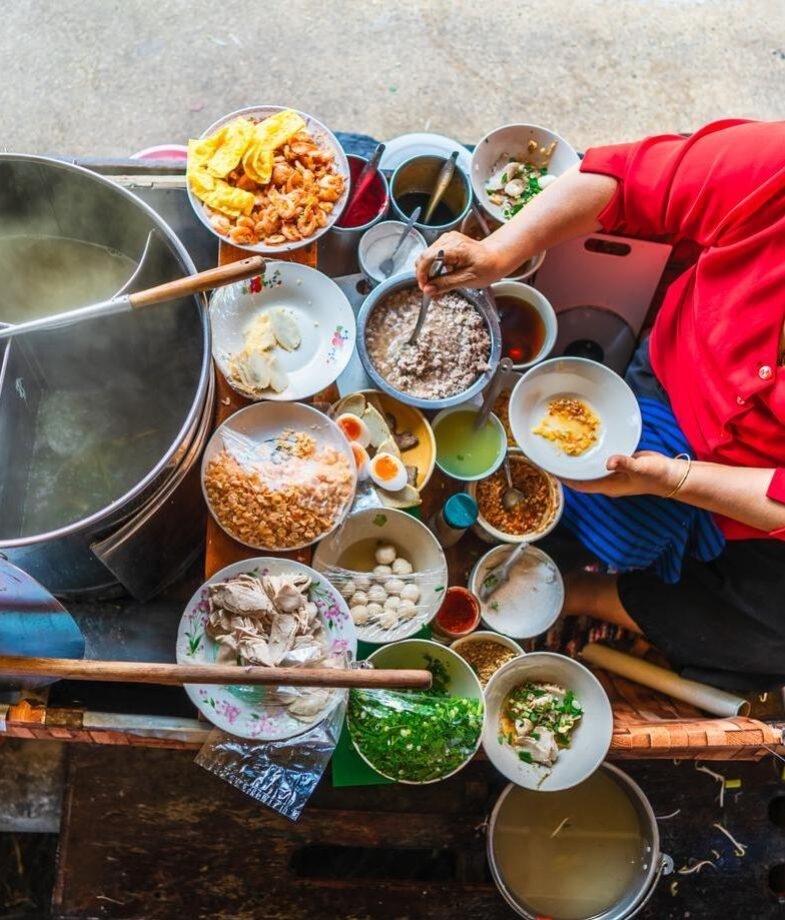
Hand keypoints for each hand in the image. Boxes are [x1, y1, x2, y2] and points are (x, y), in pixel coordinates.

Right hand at [415, 231, 502, 295]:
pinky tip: (441, 276)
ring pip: (426, 257)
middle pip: (424, 256)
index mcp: (455, 247)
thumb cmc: (487, 267)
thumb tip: (428, 289)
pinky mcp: (446, 242)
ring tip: (437, 285)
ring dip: (428, 272)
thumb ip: (445, 284)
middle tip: (430, 290)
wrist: (496, 258)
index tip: (424, 287)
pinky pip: (433, 255)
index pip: (427, 257)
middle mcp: (448, 240)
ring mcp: (447, 239)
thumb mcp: (467, 280)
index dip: (422, 274)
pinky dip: (434, 268)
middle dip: (424, 275)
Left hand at [562, 451, 684, 497]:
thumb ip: (624, 464)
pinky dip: (592, 453)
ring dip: (579, 460)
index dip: (565, 479)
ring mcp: (612, 473)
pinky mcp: (617, 464)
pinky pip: (600, 460)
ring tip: (563, 446)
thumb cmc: (656, 475)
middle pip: (581, 476)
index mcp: (608, 486)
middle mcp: (606, 481)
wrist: (671, 474)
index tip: (551, 470)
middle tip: (553, 453)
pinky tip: (586, 441)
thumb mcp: (640, 468)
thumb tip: (609, 462)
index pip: (580, 484)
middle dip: (568, 468)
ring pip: (590, 467)